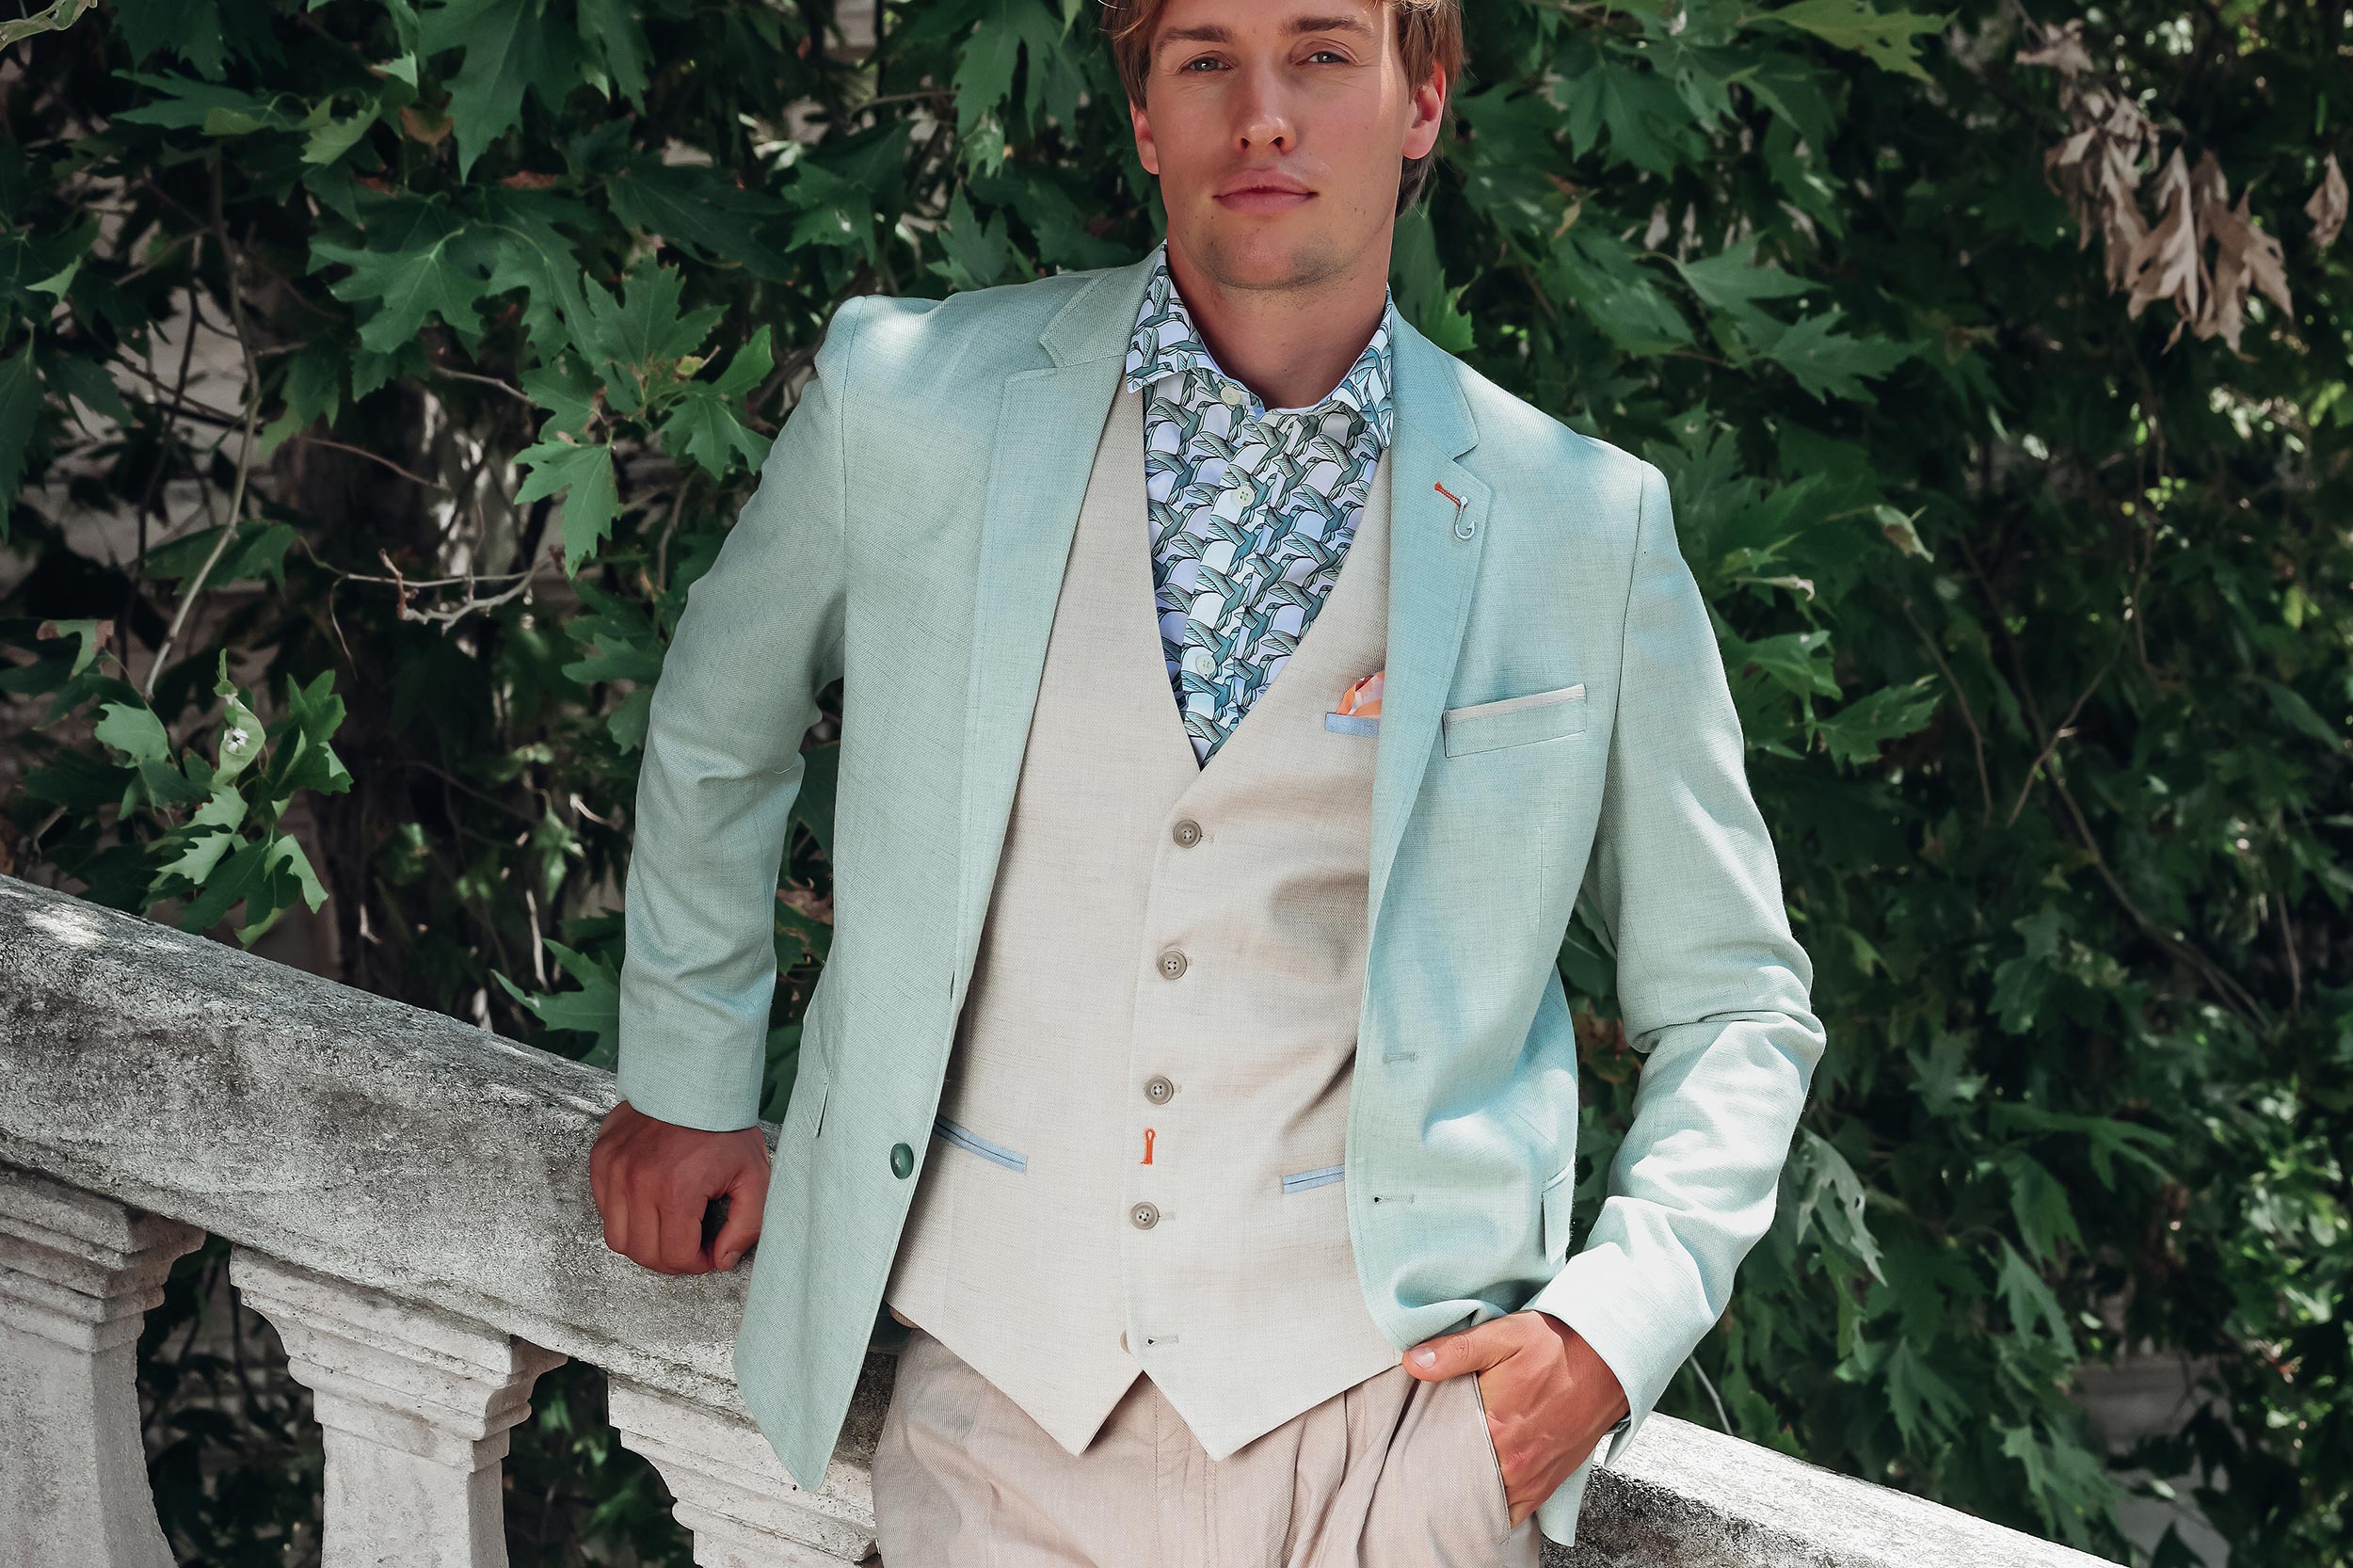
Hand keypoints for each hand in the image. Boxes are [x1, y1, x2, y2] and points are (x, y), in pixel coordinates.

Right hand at [590, 1100, 770, 1274]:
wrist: (696, 1079)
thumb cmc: (726, 1127)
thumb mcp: (754, 1176)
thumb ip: (745, 1226)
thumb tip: (721, 1261)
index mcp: (675, 1190)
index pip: (675, 1257)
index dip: (697, 1263)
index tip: (710, 1251)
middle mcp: (637, 1183)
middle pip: (643, 1254)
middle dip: (672, 1259)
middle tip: (692, 1244)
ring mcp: (614, 1170)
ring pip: (618, 1238)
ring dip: (645, 1242)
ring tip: (670, 1226)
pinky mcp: (601, 1159)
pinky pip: (604, 1209)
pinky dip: (625, 1216)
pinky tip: (651, 1203)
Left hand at [1403, 1310, 1629, 1528]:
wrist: (1609, 1359)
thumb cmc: (1555, 1345)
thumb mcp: (1503, 1334)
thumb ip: (1455, 1351)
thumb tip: (1413, 1363)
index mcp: (1496, 1427)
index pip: (1440, 1455)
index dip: (1422, 1450)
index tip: (1410, 1443)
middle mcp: (1515, 1463)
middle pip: (1461, 1484)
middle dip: (1440, 1476)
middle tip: (1422, 1462)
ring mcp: (1533, 1478)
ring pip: (1486, 1503)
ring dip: (1467, 1493)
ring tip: (1448, 1478)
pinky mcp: (1549, 1483)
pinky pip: (1513, 1511)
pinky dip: (1494, 1506)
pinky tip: (1479, 1492)